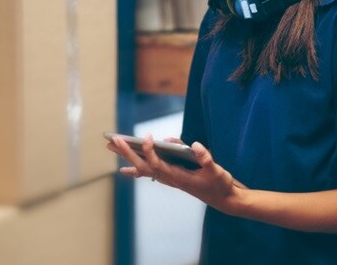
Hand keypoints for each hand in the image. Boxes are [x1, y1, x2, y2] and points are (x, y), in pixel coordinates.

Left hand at [105, 135, 240, 211]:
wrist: (224, 199)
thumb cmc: (220, 184)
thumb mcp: (217, 170)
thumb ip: (205, 158)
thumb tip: (194, 144)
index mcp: (178, 177)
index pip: (157, 164)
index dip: (150, 151)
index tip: (148, 136)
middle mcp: (170, 179)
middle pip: (143, 166)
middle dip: (128, 152)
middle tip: (112, 140)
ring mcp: (169, 179)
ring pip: (143, 168)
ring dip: (128, 157)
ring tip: (112, 147)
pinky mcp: (172, 178)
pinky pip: (150, 173)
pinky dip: (137, 170)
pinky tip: (127, 169)